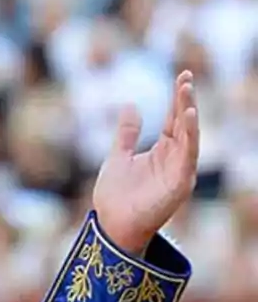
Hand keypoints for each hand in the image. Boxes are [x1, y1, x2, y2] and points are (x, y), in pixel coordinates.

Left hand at [92, 70, 199, 255]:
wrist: (111, 225)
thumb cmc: (115, 196)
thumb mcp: (118, 156)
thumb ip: (127, 133)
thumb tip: (131, 105)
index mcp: (161, 151)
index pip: (173, 119)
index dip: (177, 98)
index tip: (182, 76)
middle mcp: (174, 158)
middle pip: (183, 124)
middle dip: (185, 100)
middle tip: (186, 77)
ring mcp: (179, 170)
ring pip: (189, 136)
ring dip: (189, 113)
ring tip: (186, 91)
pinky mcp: (179, 182)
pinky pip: (188, 154)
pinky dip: (190, 135)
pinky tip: (187, 116)